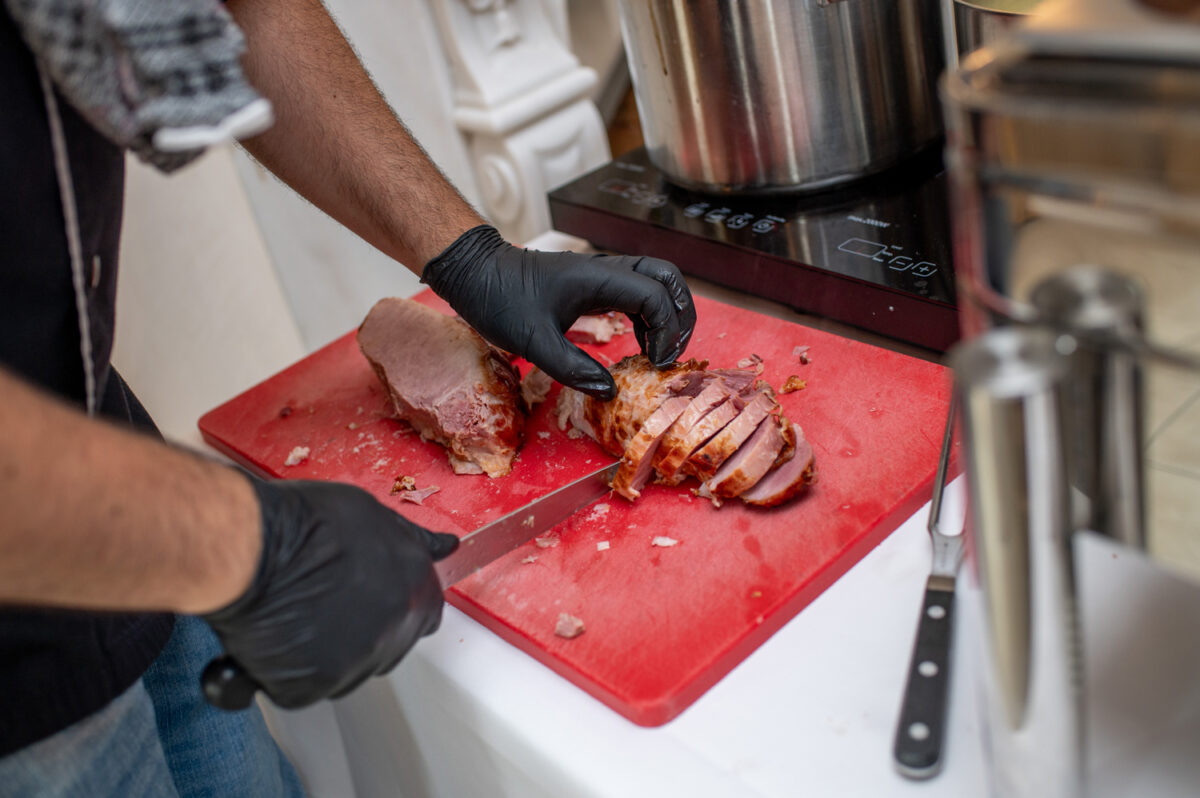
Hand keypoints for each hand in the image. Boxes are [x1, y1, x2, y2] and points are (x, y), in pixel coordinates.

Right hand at [203, 479, 457, 708]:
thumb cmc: (307, 521)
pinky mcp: (310, 687)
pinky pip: (300, 688)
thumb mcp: (376, 517)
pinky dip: (284, 671)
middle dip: (360, 631)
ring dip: (325, 654)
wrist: (253, 546)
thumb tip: (447, 547)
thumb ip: (412, 542)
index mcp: (417, 591)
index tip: (367, 598)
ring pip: (345, 673)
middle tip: (323, 604)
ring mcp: (353, 664)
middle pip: (386, 649)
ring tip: (294, 616)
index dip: (391, 606)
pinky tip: (271, 637)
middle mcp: (394, 632)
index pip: (422, 616)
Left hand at [422, 225, 696, 399]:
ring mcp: (604, 275)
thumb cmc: (500, 300)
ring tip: (660, 353)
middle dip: (681, 315)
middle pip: (669, 279)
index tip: (656, 364)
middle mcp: (608, 271)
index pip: (656, 296)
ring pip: (658, 281)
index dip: (667, 331)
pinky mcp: (597, 284)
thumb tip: (609, 391)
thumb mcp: (533, 341)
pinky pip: (639, 292)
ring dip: (669, 314)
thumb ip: (572, 368)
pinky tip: (640, 345)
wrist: (476, 273)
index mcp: (599, 279)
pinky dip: (650, 316)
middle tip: (672, 355)